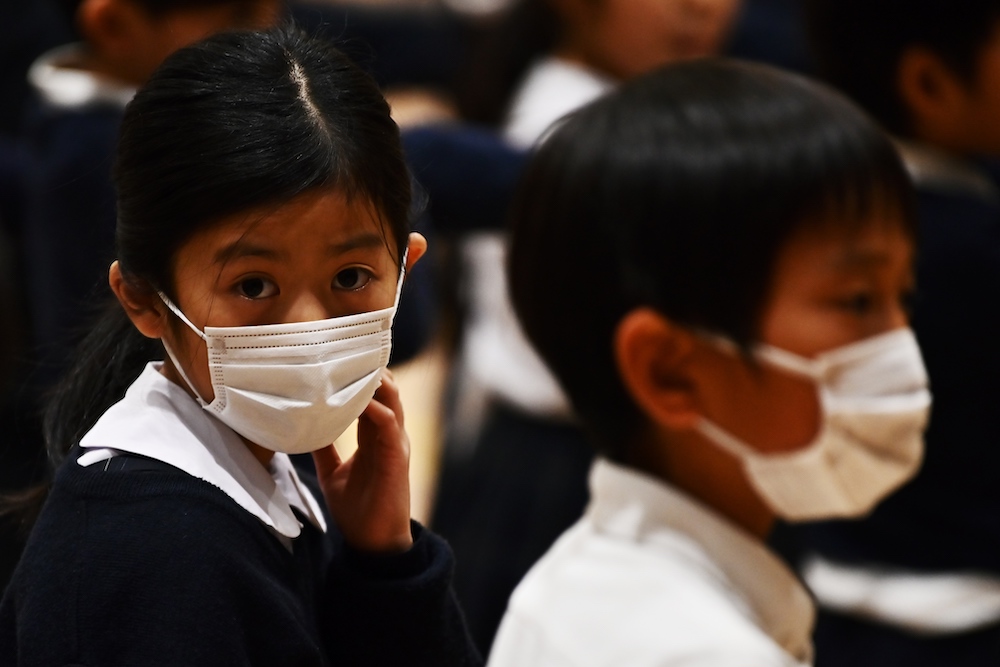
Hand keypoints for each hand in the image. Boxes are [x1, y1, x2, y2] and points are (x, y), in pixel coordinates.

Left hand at [311, 370, 412, 552]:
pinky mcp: (397, 459)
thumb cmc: (357, 508)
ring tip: (356, 364)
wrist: (373, 542)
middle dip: (370, 370)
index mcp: (374, 437)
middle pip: (386, 391)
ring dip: (377, 383)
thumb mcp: (332, 472)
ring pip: (393, 401)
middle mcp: (388, 435)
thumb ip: (324, 448)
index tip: (338, 357)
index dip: (359, 376)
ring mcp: (396, 445)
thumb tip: (302, 426)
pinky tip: (362, 401)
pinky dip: (378, 410)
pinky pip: (391, 426)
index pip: (371, 396)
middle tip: (346, 350)